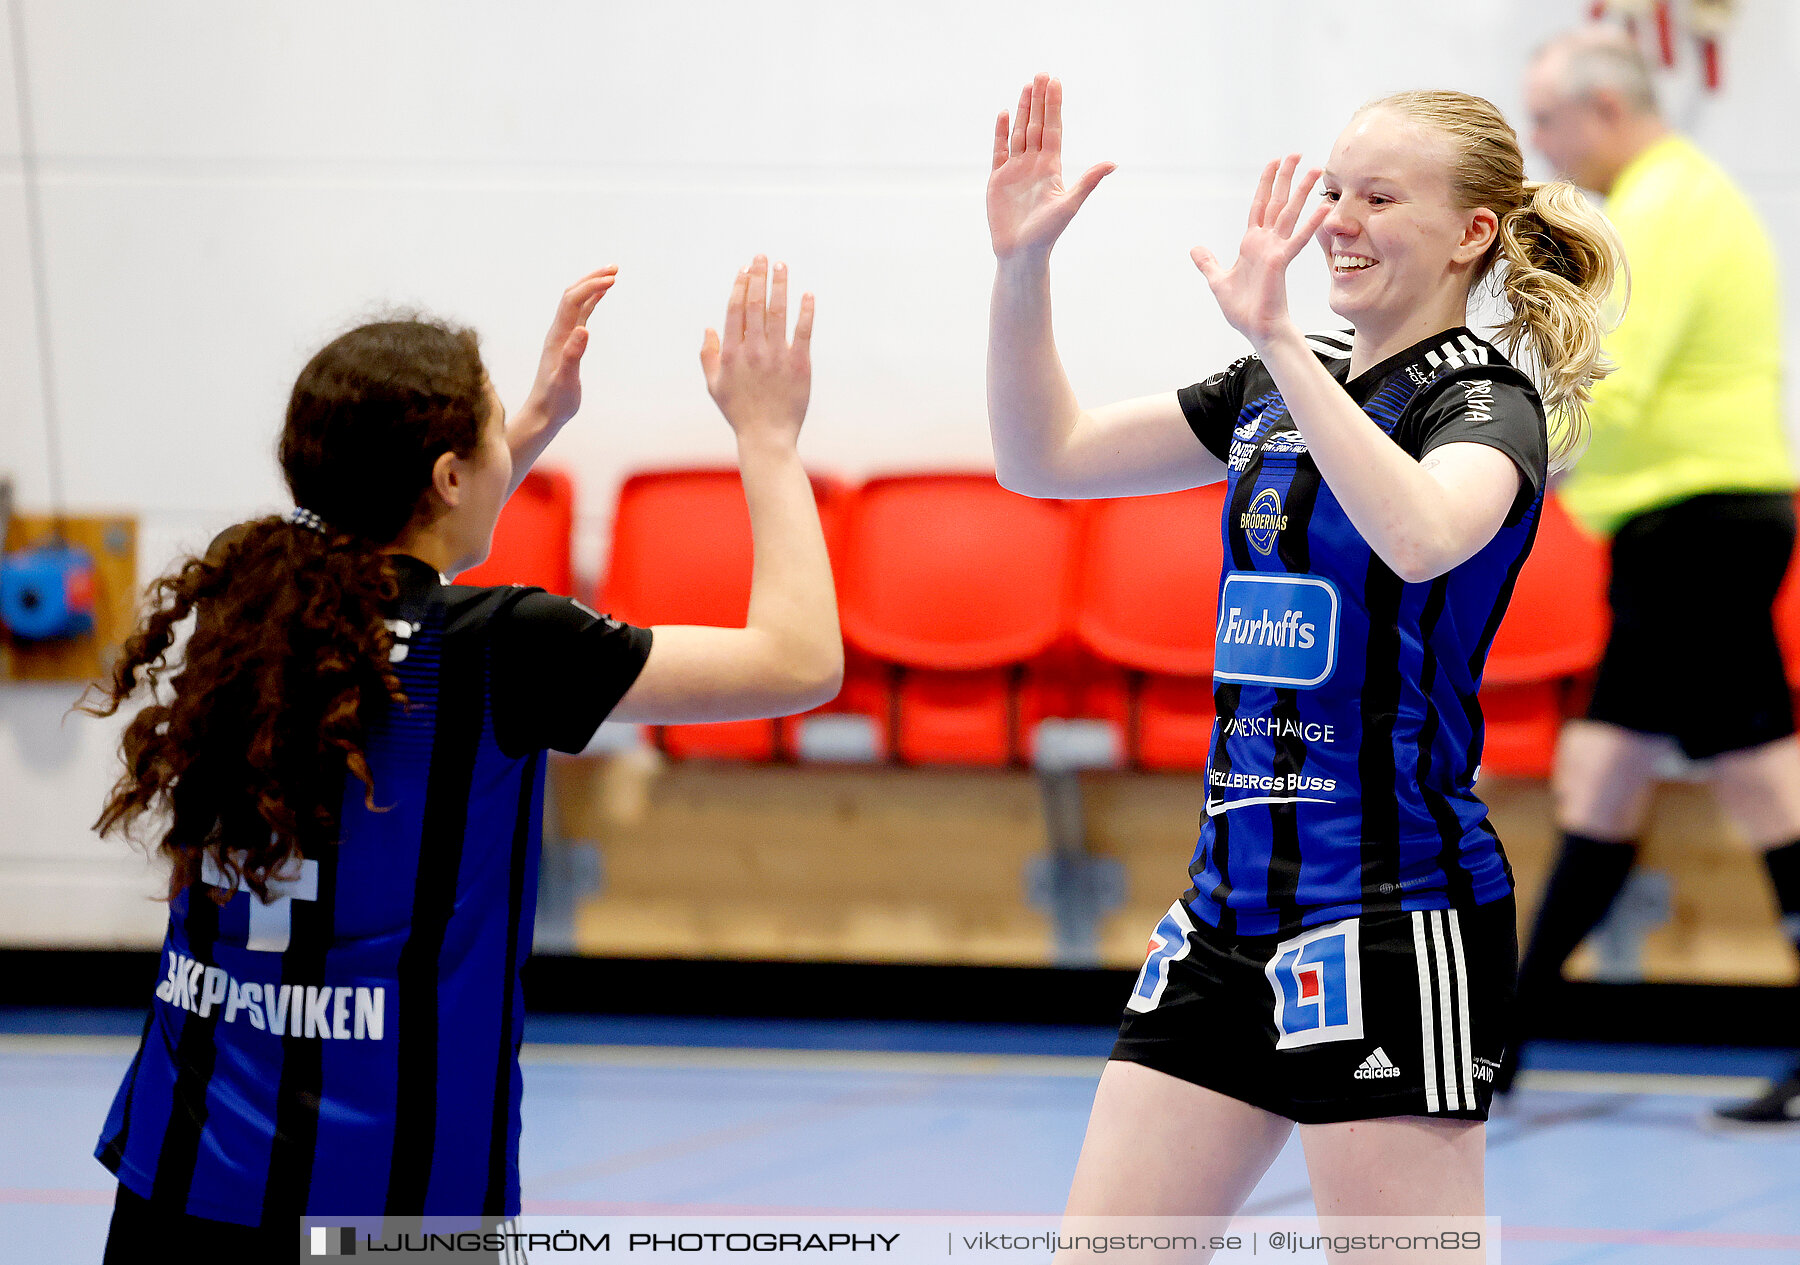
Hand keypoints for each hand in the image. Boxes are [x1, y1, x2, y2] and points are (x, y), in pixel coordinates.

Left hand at [522, 266, 618, 428]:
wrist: (543, 413)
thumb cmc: (555, 401)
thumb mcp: (566, 381)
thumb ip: (573, 355)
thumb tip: (583, 329)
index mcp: (558, 337)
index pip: (573, 302)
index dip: (591, 287)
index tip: (612, 280)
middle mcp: (559, 332)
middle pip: (573, 295)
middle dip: (592, 279)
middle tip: (615, 268)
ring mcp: (563, 336)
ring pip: (577, 302)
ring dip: (592, 286)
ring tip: (611, 275)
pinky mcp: (569, 343)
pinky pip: (580, 315)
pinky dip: (591, 301)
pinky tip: (601, 296)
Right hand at [701, 256, 813, 446]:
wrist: (767, 436)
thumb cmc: (739, 412)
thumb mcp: (714, 386)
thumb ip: (709, 356)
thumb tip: (709, 328)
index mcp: (732, 353)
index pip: (735, 310)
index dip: (740, 286)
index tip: (744, 269)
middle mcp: (754, 351)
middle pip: (755, 305)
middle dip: (758, 277)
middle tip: (762, 257)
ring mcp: (777, 356)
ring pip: (778, 313)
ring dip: (779, 286)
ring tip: (781, 265)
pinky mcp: (799, 364)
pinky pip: (803, 331)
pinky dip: (805, 311)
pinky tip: (807, 294)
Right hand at [988, 73, 1114, 264]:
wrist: (1021, 253)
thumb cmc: (1048, 233)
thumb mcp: (1070, 204)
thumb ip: (1089, 181)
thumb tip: (1113, 163)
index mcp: (1052, 168)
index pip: (1053, 130)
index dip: (1053, 106)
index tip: (1055, 82)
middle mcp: (1034, 165)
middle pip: (1036, 125)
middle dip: (1039, 100)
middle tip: (1041, 74)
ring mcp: (1015, 170)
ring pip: (1019, 133)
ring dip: (1022, 109)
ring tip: (1026, 86)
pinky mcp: (998, 179)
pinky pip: (999, 150)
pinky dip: (1000, 132)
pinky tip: (1003, 114)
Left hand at [1190, 155, 1330, 345]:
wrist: (1256, 328)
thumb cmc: (1243, 308)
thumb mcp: (1218, 280)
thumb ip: (1208, 262)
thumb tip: (1195, 249)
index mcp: (1252, 244)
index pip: (1259, 206)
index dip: (1265, 184)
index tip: (1274, 163)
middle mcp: (1266, 242)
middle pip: (1276, 202)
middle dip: (1286, 178)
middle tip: (1297, 154)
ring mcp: (1275, 250)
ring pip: (1289, 214)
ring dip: (1302, 192)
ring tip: (1315, 170)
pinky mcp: (1280, 261)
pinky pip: (1297, 239)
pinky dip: (1309, 225)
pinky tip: (1322, 209)